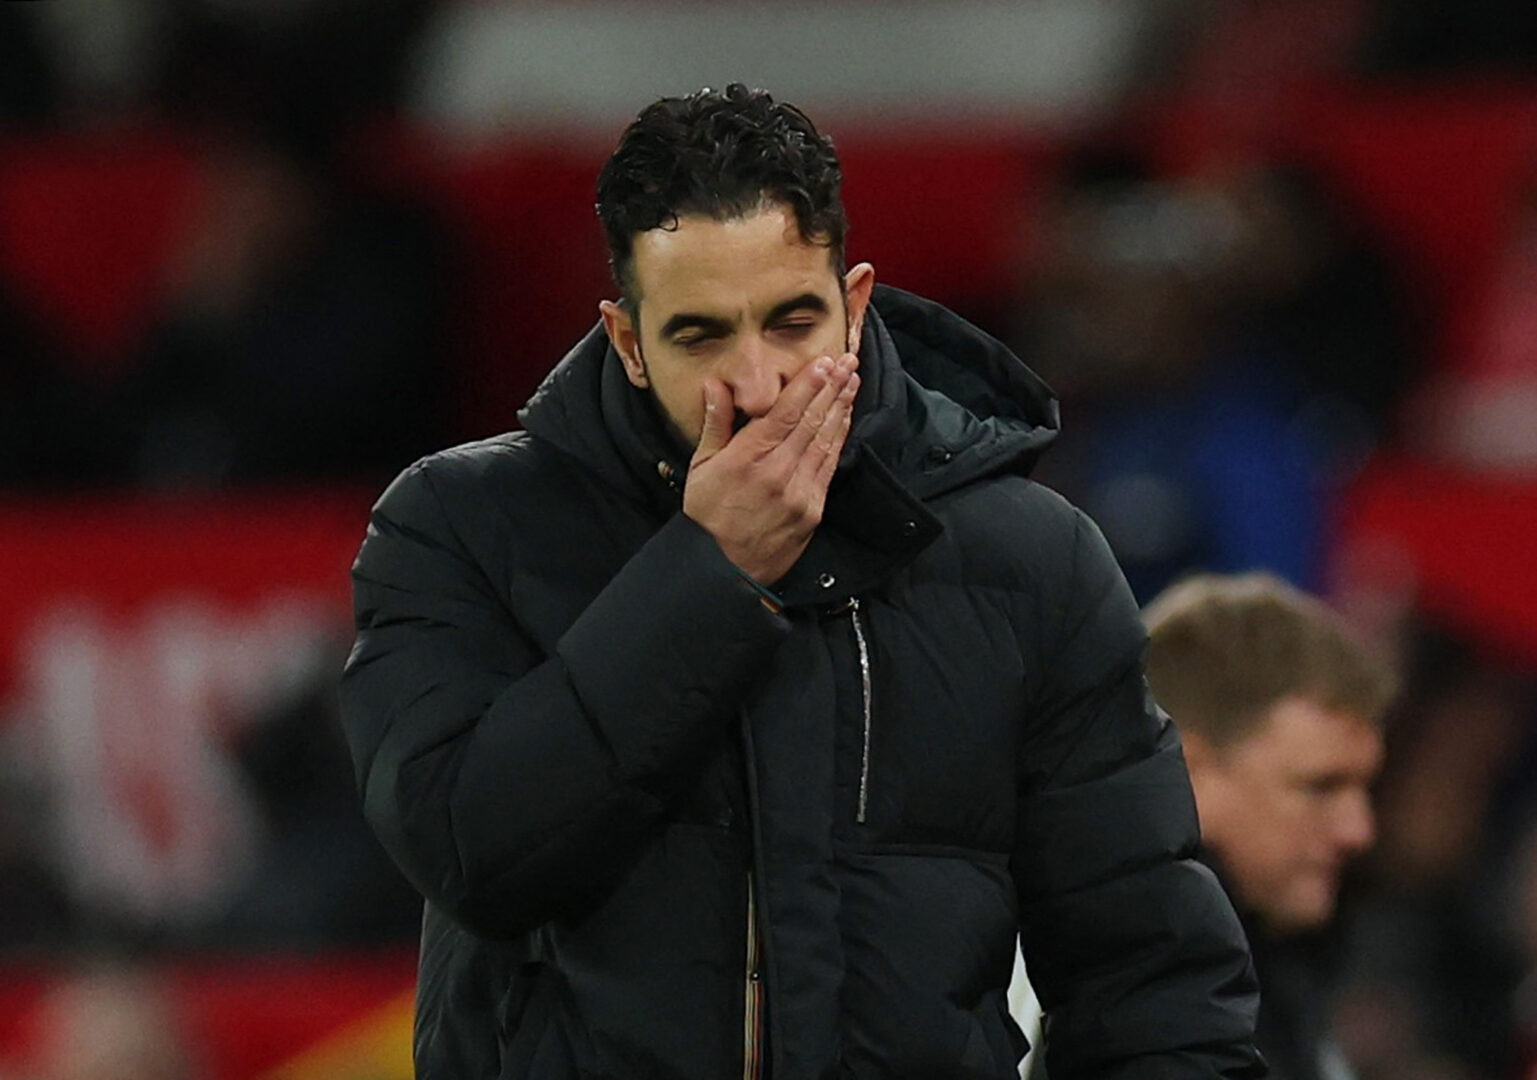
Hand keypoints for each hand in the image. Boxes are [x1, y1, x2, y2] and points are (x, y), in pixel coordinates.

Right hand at [683, 353, 859, 584]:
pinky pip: (830, 465)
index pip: (785, 412)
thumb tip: (716, 384)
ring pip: (826, 440)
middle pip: (812, 420)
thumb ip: (715, 423)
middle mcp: (777, 471)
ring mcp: (799, 491)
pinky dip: (840, 437)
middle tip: (849, 361)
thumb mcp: (700, 467)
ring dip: (842, 407)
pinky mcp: (812, 509)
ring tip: (853, 381)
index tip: (825, 362)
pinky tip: (845, 418)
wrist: (722, 569)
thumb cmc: (707, 516)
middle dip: (833, 387)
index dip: (808, 385)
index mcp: (747, 458)